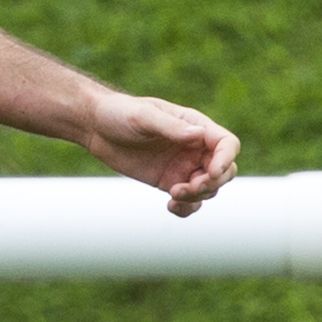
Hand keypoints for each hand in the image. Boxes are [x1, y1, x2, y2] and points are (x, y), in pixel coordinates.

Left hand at [82, 93, 239, 216]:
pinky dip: (187, 208)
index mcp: (195, 126)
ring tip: (173, 193)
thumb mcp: (143, 116)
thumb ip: (170, 126)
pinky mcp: (169, 181)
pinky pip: (190, 201)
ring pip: (209, 189)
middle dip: (212, 183)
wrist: (94, 126)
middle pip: (224, 171)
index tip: (211, 172)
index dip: (225, 159)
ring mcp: (183, 166)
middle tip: (186, 187)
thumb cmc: (119, 112)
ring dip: (198, 196)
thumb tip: (198, 135)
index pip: (227, 144)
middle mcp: (194, 148)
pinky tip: (172, 206)